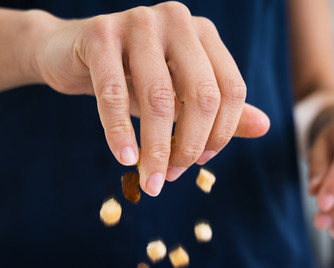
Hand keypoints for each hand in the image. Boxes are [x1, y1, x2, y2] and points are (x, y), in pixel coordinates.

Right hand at [34, 2, 269, 195]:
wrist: (67, 54)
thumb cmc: (130, 77)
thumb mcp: (176, 96)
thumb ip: (218, 111)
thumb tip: (265, 127)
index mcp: (203, 33)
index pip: (230, 90)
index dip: (220, 134)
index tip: (199, 164)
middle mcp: (177, 20)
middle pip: (202, 95)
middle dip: (189, 145)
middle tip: (171, 178)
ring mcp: (138, 22)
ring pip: (159, 97)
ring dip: (156, 148)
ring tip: (150, 180)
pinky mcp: (100, 34)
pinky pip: (113, 93)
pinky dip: (119, 132)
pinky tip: (125, 158)